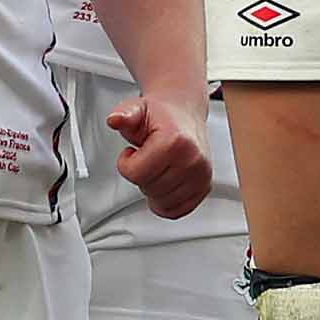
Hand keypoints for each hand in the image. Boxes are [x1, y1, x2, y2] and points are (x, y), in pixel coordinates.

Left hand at [106, 89, 213, 220]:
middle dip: (141, 176)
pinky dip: (166, 202)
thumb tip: (115, 119)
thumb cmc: (161, 116)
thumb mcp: (137, 109)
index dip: (126, 164)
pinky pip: (178, 210)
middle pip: (150, 189)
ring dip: (153, 190)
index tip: (132, 152)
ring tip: (157, 167)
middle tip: (147, 157)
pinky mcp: (205, 186)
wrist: (184, 114)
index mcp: (175, 141)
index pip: (137, 174)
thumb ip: (124, 115)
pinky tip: (164, 183)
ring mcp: (201, 175)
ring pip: (163, 203)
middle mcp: (193, 159)